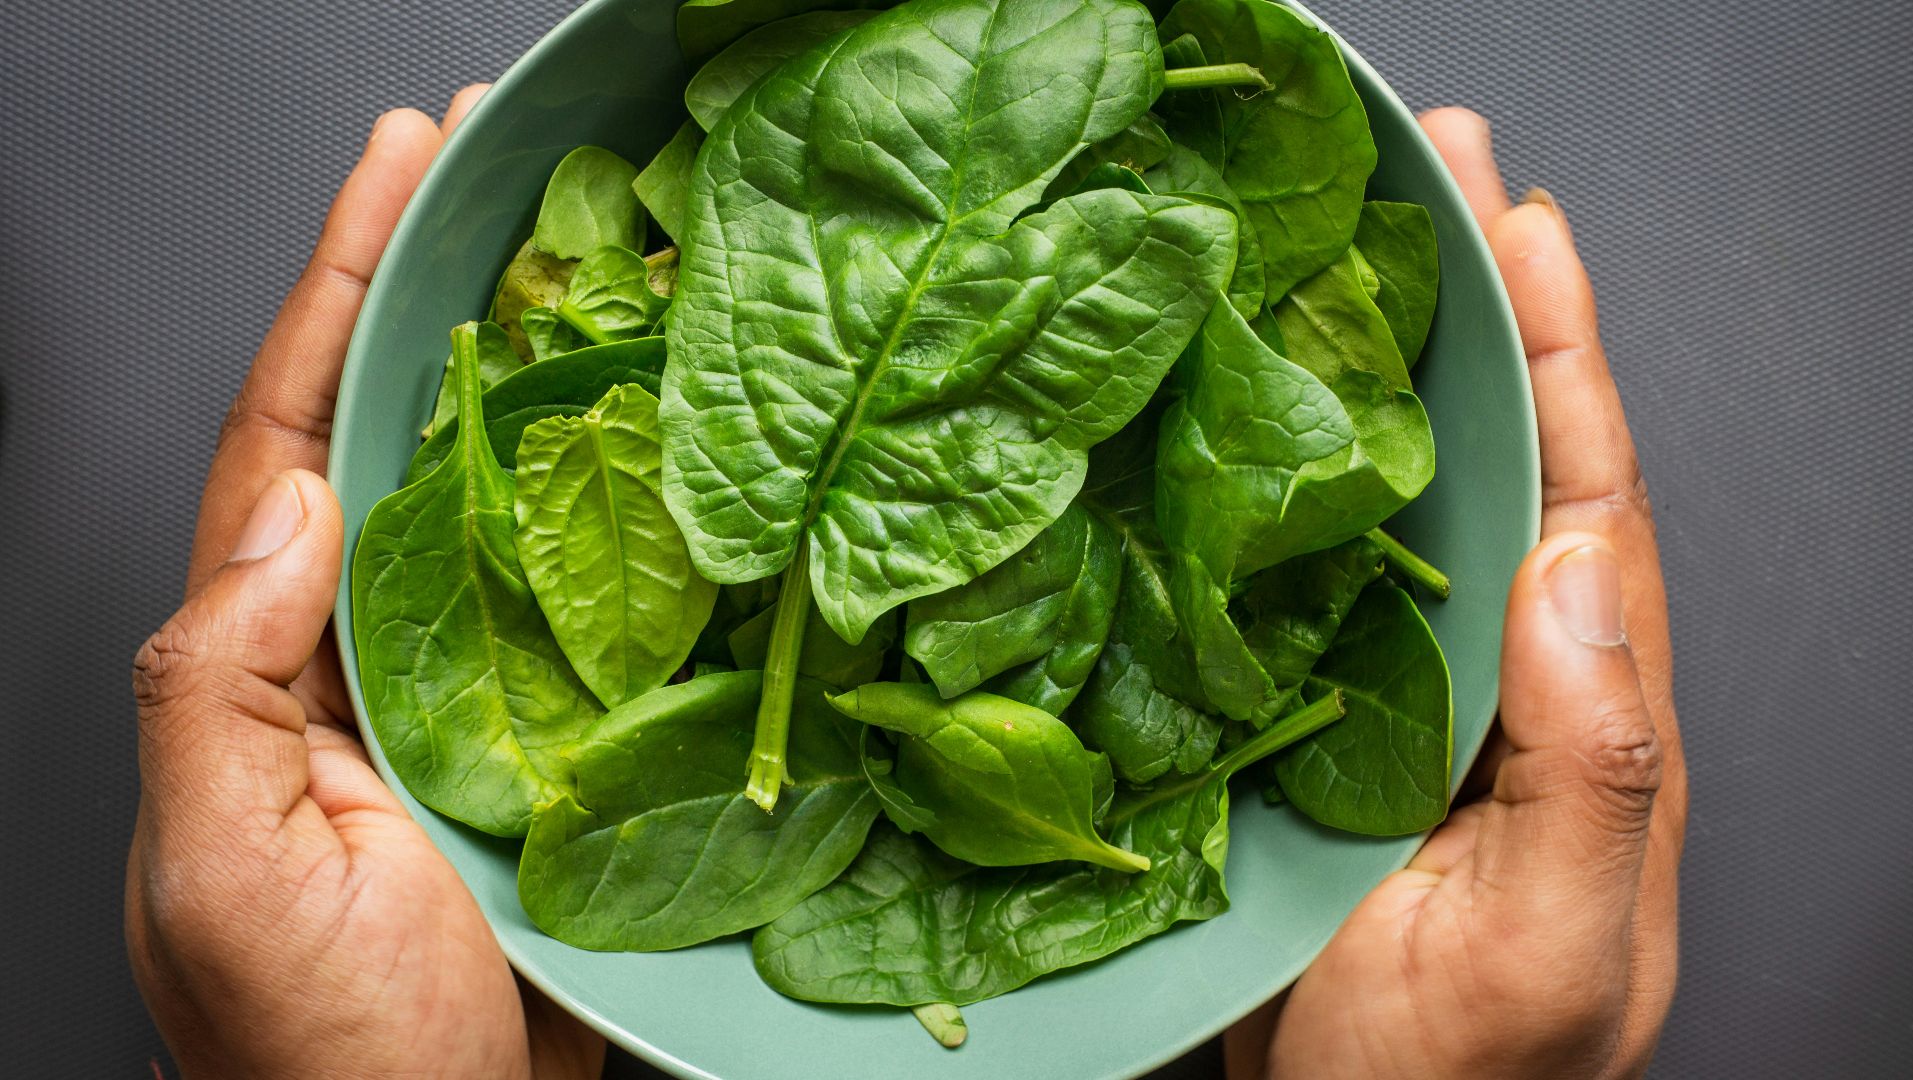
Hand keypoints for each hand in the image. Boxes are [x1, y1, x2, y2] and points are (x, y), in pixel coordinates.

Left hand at [124, 87, 604, 1079]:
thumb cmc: (320, 1056)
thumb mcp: (220, 874)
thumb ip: (214, 687)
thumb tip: (286, 507)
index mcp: (265, 666)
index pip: (290, 439)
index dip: (337, 292)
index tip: (396, 169)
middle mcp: (362, 653)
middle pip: (399, 434)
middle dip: (434, 290)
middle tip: (500, 166)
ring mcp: (467, 693)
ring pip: (504, 503)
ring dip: (543, 378)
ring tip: (594, 260)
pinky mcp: (558, 740)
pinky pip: (591, 600)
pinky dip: (625, 509)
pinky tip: (672, 445)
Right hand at [1227, 109, 1686, 1078]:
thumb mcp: (1560, 949)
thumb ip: (1602, 770)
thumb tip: (1582, 569)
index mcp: (1577, 711)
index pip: (1586, 495)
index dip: (1557, 350)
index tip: (1520, 221)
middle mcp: (1483, 678)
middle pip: (1487, 460)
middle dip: (1466, 308)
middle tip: (1426, 168)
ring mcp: (1377, 696)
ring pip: (1380, 501)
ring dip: (1359, 369)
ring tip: (1326, 244)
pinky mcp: (1278, 726)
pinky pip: (1273, 580)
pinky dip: (1252, 483)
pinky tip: (1215, 411)